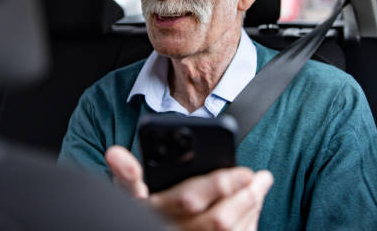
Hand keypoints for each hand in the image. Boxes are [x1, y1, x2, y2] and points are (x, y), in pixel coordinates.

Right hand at [105, 146, 273, 230]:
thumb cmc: (139, 216)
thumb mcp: (127, 195)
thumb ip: (126, 174)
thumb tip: (115, 153)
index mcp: (156, 214)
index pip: (189, 199)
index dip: (221, 184)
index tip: (244, 171)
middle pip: (219, 221)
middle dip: (246, 197)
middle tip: (261, 176)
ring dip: (252, 210)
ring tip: (261, 186)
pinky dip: (249, 226)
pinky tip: (253, 209)